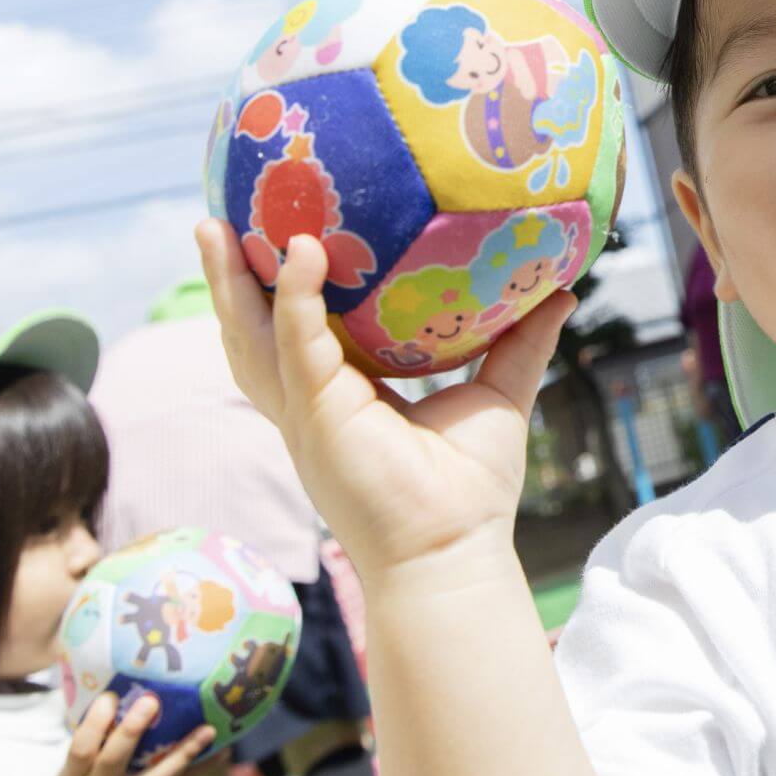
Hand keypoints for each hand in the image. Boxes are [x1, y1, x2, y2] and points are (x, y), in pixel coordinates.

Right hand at [37, 692, 214, 775]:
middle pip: (115, 759)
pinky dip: (202, 768)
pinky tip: (223, 749)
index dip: (94, 724)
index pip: (81, 749)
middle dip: (131, 731)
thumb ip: (91, 744)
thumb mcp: (69, 774)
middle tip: (151, 701)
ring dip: (184, 752)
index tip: (109, 698)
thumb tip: (116, 693)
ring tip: (208, 729)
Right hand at [194, 221, 575, 579]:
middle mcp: (308, 407)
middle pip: (250, 334)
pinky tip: (301, 252)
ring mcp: (305, 414)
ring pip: (250, 338)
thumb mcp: (497, 398)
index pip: (294, 336)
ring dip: (230, 282)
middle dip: (229, 280)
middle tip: (216, 221)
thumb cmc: (470, 493)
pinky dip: (295, 298)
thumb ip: (520, 344)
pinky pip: (297, 345)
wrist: (453, 553)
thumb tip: (560, 292)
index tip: (275, 234)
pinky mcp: (317, 417)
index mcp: (338, 402)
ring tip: (215, 228)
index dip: (277, 290)